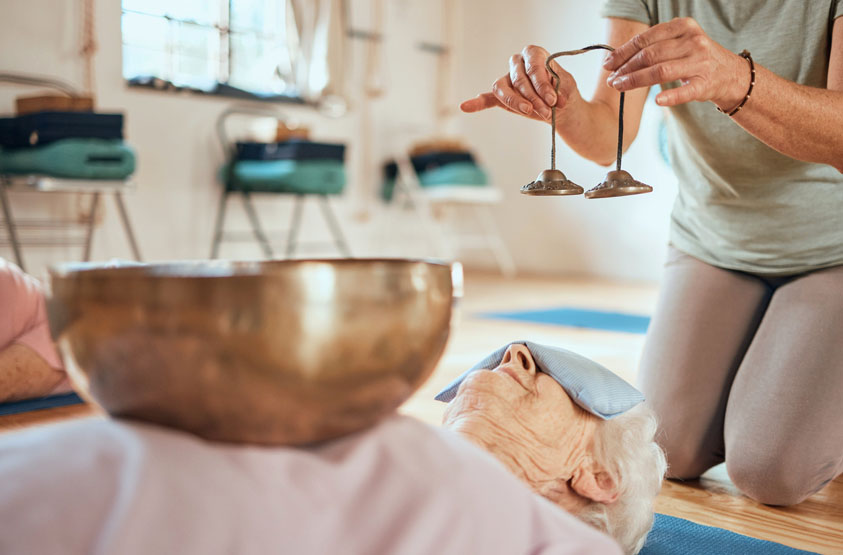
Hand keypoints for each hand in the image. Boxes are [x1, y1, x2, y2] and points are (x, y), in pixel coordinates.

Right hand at [459, 45, 579, 121]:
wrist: (560, 106)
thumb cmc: (562, 91)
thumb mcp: (566, 87)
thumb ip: (559, 90)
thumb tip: (554, 100)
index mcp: (534, 54)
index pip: (532, 65)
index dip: (542, 83)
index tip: (553, 99)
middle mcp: (518, 64)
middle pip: (519, 79)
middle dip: (533, 98)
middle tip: (547, 111)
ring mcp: (508, 80)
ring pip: (504, 89)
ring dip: (516, 103)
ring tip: (531, 113)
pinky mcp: (502, 96)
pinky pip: (488, 98)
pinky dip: (477, 103)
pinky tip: (465, 107)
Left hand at [602, 17, 748, 108]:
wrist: (729, 74)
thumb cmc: (694, 58)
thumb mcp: (678, 43)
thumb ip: (653, 46)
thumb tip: (615, 59)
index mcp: (683, 27)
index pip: (646, 39)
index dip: (623, 52)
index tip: (607, 64)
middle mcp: (693, 41)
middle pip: (651, 55)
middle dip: (626, 68)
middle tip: (611, 80)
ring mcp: (700, 63)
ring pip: (661, 71)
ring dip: (636, 80)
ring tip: (620, 87)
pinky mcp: (706, 84)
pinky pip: (685, 91)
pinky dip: (670, 96)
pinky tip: (656, 101)